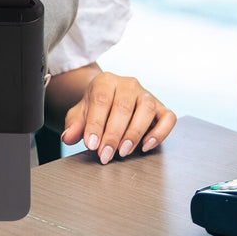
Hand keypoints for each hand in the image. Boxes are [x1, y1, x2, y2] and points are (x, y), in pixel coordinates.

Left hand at [57, 71, 175, 163]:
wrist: (111, 99)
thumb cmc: (96, 108)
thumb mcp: (80, 114)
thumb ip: (73, 125)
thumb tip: (68, 137)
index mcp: (106, 81)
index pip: (101, 100)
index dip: (96, 124)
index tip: (91, 144)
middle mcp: (128, 84)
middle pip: (123, 106)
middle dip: (113, 134)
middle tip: (106, 154)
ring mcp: (147, 94)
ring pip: (146, 110)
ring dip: (135, 133)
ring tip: (123, 151)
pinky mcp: (161, 107)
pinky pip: (168, 118)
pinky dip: (160, 133)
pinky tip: (146, 146)